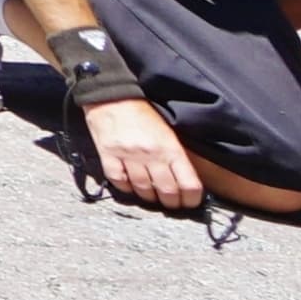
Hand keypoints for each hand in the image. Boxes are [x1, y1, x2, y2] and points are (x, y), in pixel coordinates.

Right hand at [83, 96, 209, 214]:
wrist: (111, 96)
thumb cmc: (142, 114)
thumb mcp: (167, 132)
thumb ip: (176, 155)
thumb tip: (185, 180)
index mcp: (171, 148)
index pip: (189, 185)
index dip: (192, 199)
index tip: (190, 201)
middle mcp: (152, 154)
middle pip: (167, 192)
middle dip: (172, 203)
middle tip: (171, 203)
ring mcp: (129, 156)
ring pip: (144, 190)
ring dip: (150, 198)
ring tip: (152, 196)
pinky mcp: (108, 156)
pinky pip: (120, 182)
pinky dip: (126, 188)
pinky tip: (130, 186)